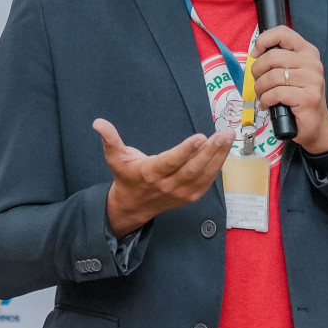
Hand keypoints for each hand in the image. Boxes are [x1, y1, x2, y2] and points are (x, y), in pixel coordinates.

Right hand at [95, 119, 233, 238]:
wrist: (134, 205)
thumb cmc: (126, 176)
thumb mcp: (115, 158)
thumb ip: (110, 139)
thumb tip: (98, 123)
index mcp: (150, 173)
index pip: (171, 162)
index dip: (185, 151)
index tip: (200, 136)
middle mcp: (168, 185)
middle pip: (193, 168)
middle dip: (211, 150)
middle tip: (224, 134)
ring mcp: (182, 192)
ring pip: (204, 174)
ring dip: (219, 156)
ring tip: (229, 138)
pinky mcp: (191, 195)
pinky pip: (207, 180)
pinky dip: (217, 166)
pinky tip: (224, 151)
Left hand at [251, 26, 327, 153]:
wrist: (316, 124)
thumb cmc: (299, 97)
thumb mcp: (291, 73)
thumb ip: (278, 60)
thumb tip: (256, 53)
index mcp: (308, 52)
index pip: (283, 33)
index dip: (263, 40)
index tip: (255, 54)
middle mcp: (312, 63)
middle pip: (272, 57)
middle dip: (257, 72)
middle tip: (258, 83)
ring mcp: (312, 80)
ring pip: (272, 77)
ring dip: (260, 89)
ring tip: (262, 96)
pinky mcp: (308, 97)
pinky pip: (276, 94)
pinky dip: (265, 100)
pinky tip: (267, 105)